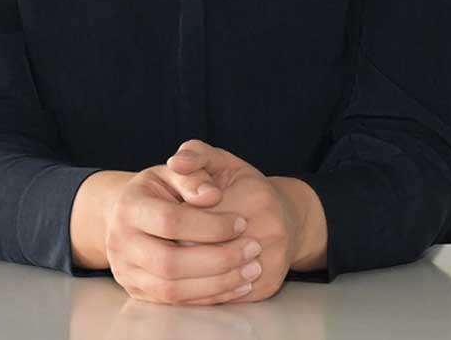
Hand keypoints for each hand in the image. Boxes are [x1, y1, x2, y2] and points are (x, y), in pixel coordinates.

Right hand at [102, 164, 266, 305]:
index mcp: (128, 206)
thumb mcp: (172, 172)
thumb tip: (212, 195)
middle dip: (218, 259)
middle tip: (252, 249)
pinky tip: (237, 284)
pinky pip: (176, 303)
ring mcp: (126, 271)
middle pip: (169, 262)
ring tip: (251, 270)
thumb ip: (193, 175)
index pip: (170, 221)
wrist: (128, 214)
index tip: (242, 222)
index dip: (210, 225)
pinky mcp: (138, 292)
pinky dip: (210, 296)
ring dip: (218, 283)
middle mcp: (120, 242)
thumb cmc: (158, 190)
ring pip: (173, 290)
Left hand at [165, 140, 308, 303]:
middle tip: (162, 242)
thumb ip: (194, 155)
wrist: (288, 218)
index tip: (162, 220)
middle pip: (203, 249)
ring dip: (187, 272)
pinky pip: (227, 295)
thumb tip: (174, 163)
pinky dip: (203, 289)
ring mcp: (272, 262)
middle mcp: (270, 231)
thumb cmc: (245, 187)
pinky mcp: (268, 286)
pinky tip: (188, 278)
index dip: (174, 223)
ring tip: (173, 259)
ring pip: (214, 277)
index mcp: (255, 198)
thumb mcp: (220, 160)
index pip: (197, 217)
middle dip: (176, 247)